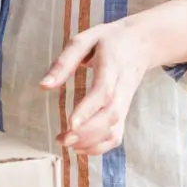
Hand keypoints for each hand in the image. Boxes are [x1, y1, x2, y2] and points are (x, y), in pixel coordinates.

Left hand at [42, 21, 155, 156]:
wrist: (143, 43)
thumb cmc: (110, 40)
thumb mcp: (85, 39)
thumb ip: (64, 62)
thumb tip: (43, 85)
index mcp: (112, 66)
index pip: (103, 91)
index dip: (88, 109)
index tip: (71, 124)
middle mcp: (121, 88)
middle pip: (110, 115)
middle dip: (87, 132)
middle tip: (63, 139)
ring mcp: (125, 102)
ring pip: (115, 129)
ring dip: (91, 143)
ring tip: (66, 142)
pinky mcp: (124, 111)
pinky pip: (116, 135)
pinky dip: (100, 147)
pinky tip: (80, 147)